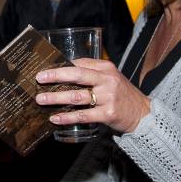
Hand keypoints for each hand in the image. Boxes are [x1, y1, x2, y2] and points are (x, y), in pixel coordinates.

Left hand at [35, 58, 150, 132]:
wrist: (142, 113)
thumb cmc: (120, 94)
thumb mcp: (109, 77)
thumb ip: (90, 72)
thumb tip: (62, 70)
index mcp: (105, 68)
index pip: (80, 63)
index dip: (61, 65)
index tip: (44, 68)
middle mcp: (107, 80)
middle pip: (77, 75)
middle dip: (56, 76)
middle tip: (39, 78)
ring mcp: (108, 97)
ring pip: (77, 96)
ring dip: (56, 98)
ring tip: (41, 99)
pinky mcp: (108, 114)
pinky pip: (83, 115)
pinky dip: (67, 117)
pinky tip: (55, 117)